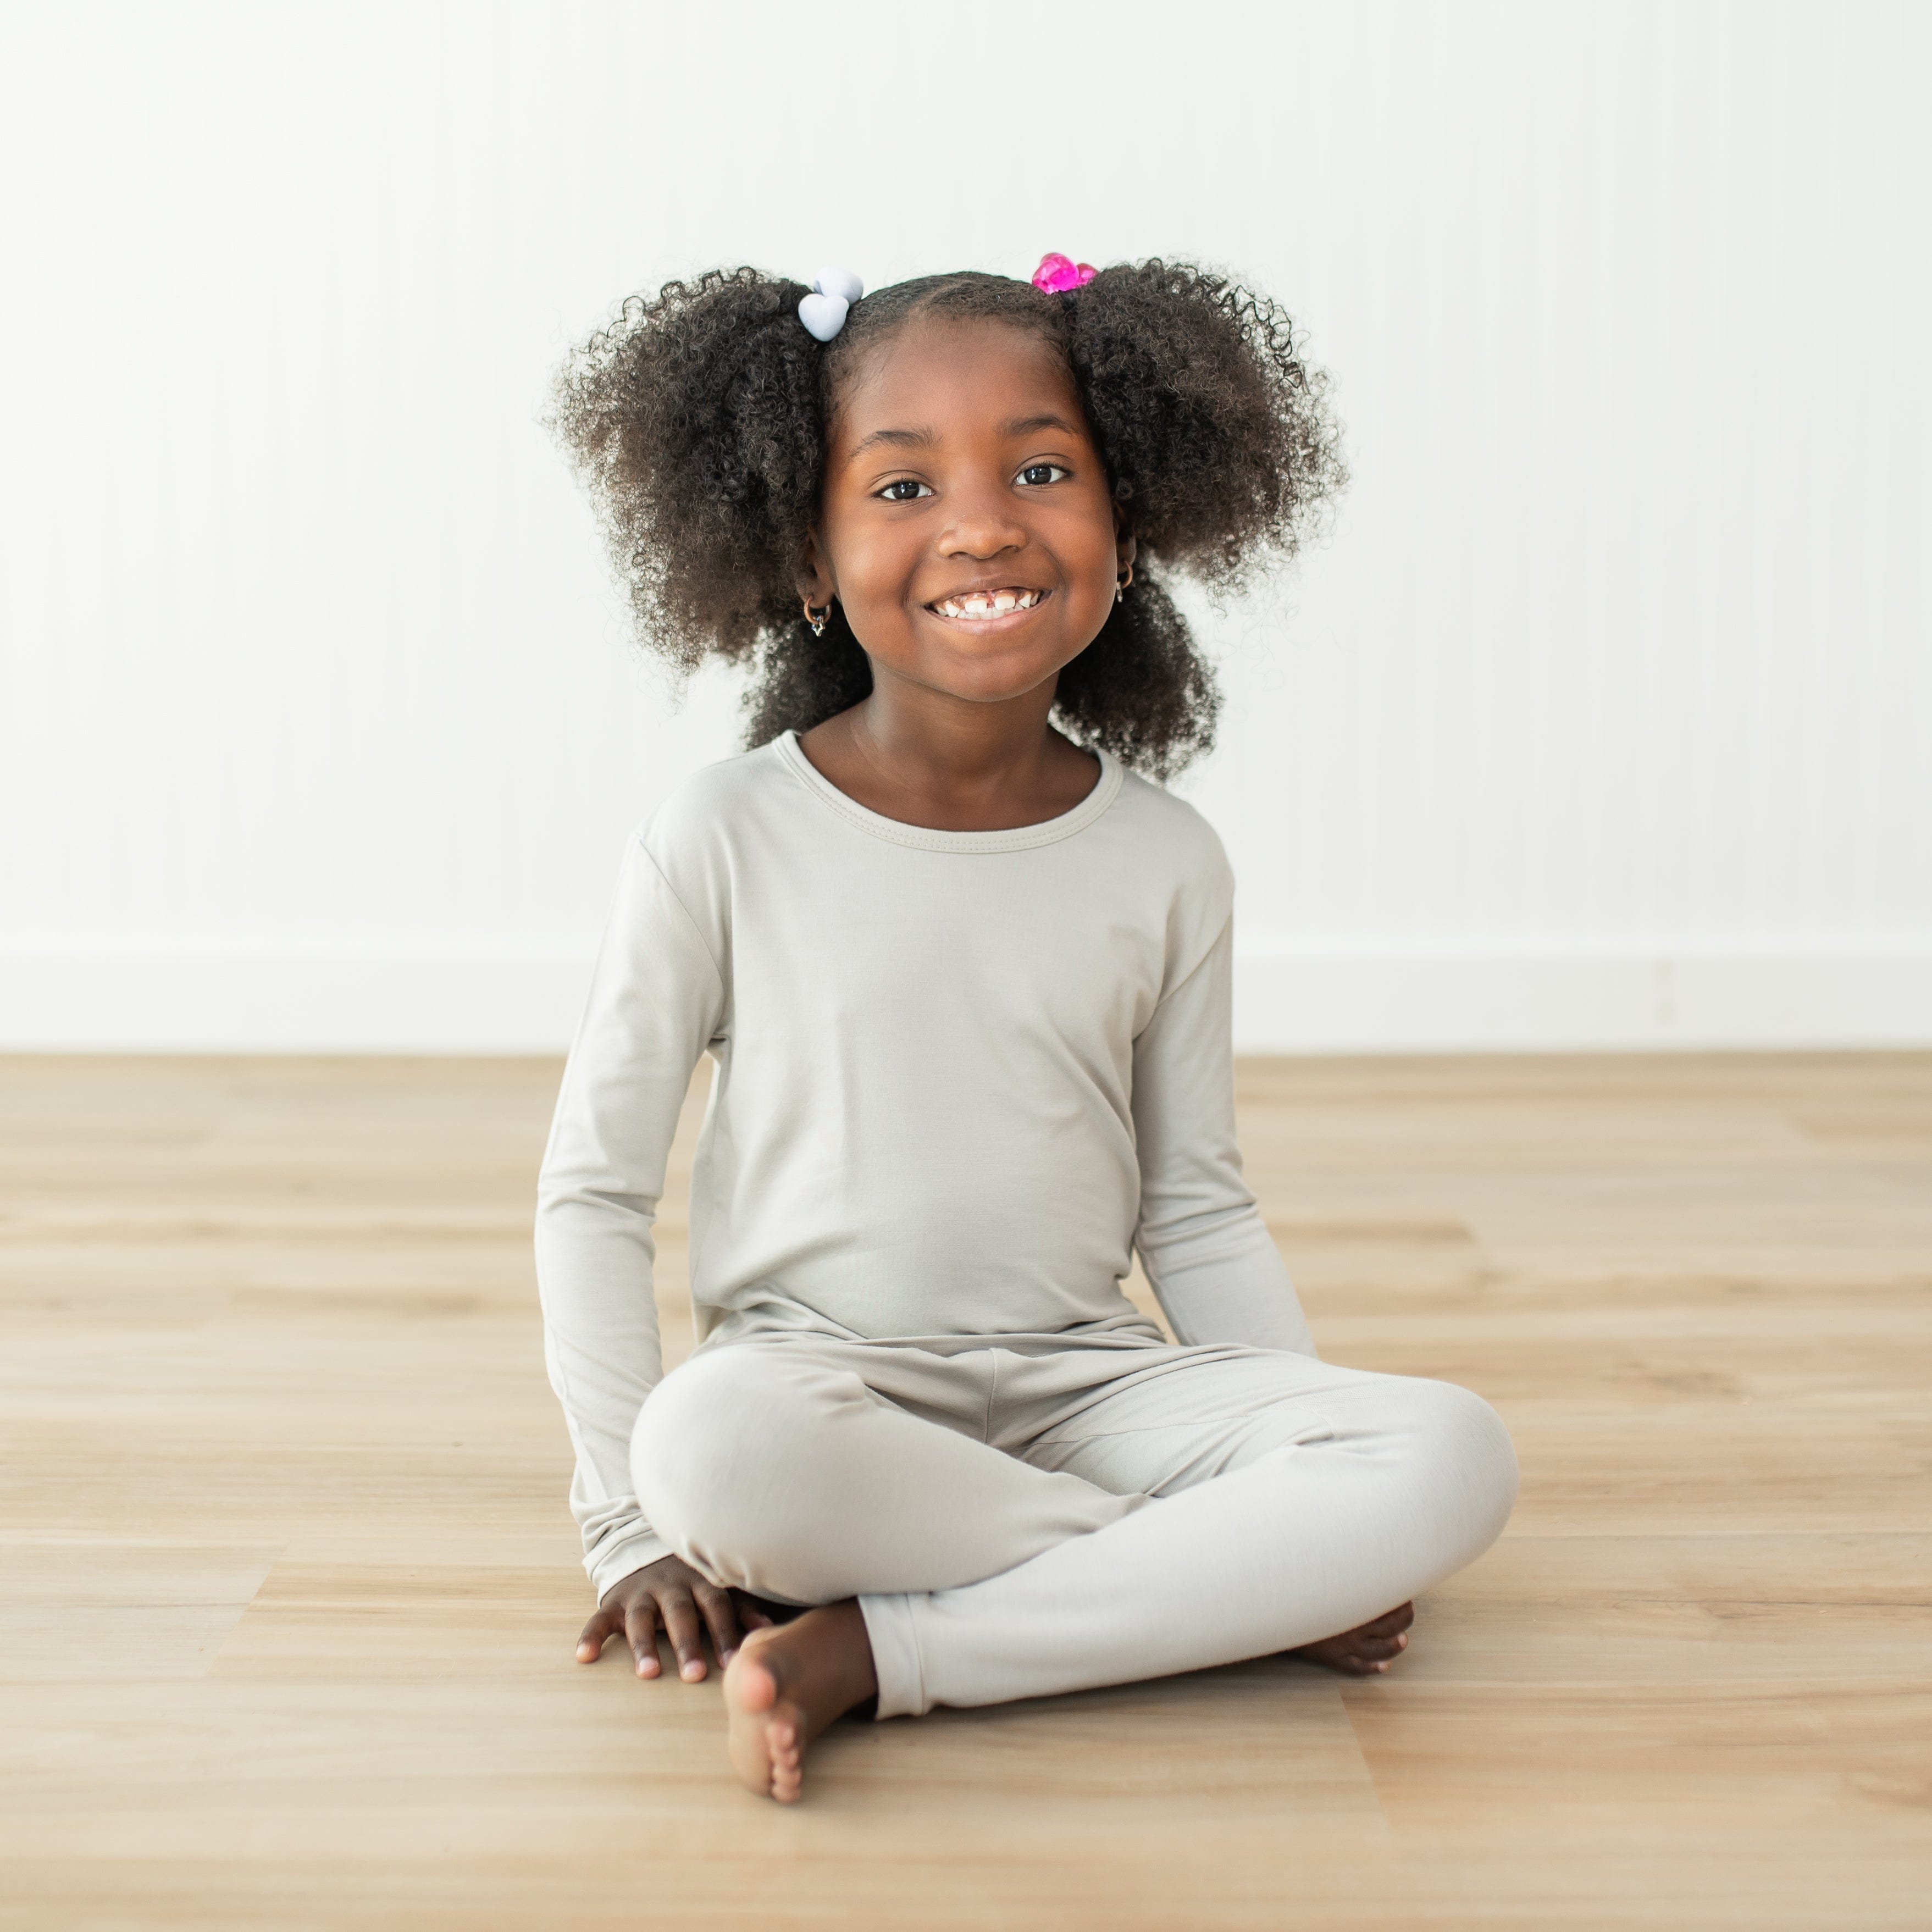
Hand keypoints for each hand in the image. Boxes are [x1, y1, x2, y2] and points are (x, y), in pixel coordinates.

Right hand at [575, 1555, 774, 1682]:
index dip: (725, 1631)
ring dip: (644, 1645)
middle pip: (680, 1613)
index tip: (733, 1662)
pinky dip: (591, 1635)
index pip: (717, 1605)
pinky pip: (599, 1618)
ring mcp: (640, 1592)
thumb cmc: (691, 1577)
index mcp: (700, 1581)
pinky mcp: (614, 1600)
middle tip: (695, 1675)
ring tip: (648, 1673)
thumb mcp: (716, 1583)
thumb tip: (770, 1630)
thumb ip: (741, 1605)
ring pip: (642, 1618)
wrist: (644, 1544)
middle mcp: (671, 1585)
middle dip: (688, 1643)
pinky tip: (584, 1656)